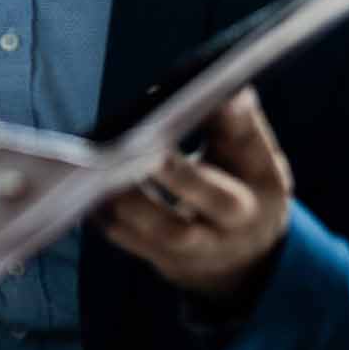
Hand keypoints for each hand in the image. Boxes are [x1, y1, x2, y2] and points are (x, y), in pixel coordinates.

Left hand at [96, 86, 292, 308]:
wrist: (244, 258)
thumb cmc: (239, 186)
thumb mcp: (248, 158)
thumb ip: (231, 126)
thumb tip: (221, 87)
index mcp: (263, 182)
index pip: (254, 150)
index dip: (238, 122)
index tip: (220, 97)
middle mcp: (240, 220)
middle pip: (217, 199)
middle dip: (180, 173)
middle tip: (143, 146)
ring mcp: (206, 248)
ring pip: (169, 231)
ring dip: (132, 200)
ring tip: (101, 170)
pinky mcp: (168, 262)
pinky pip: (133, 241)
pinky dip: (106, 217)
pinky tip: (85, 191)